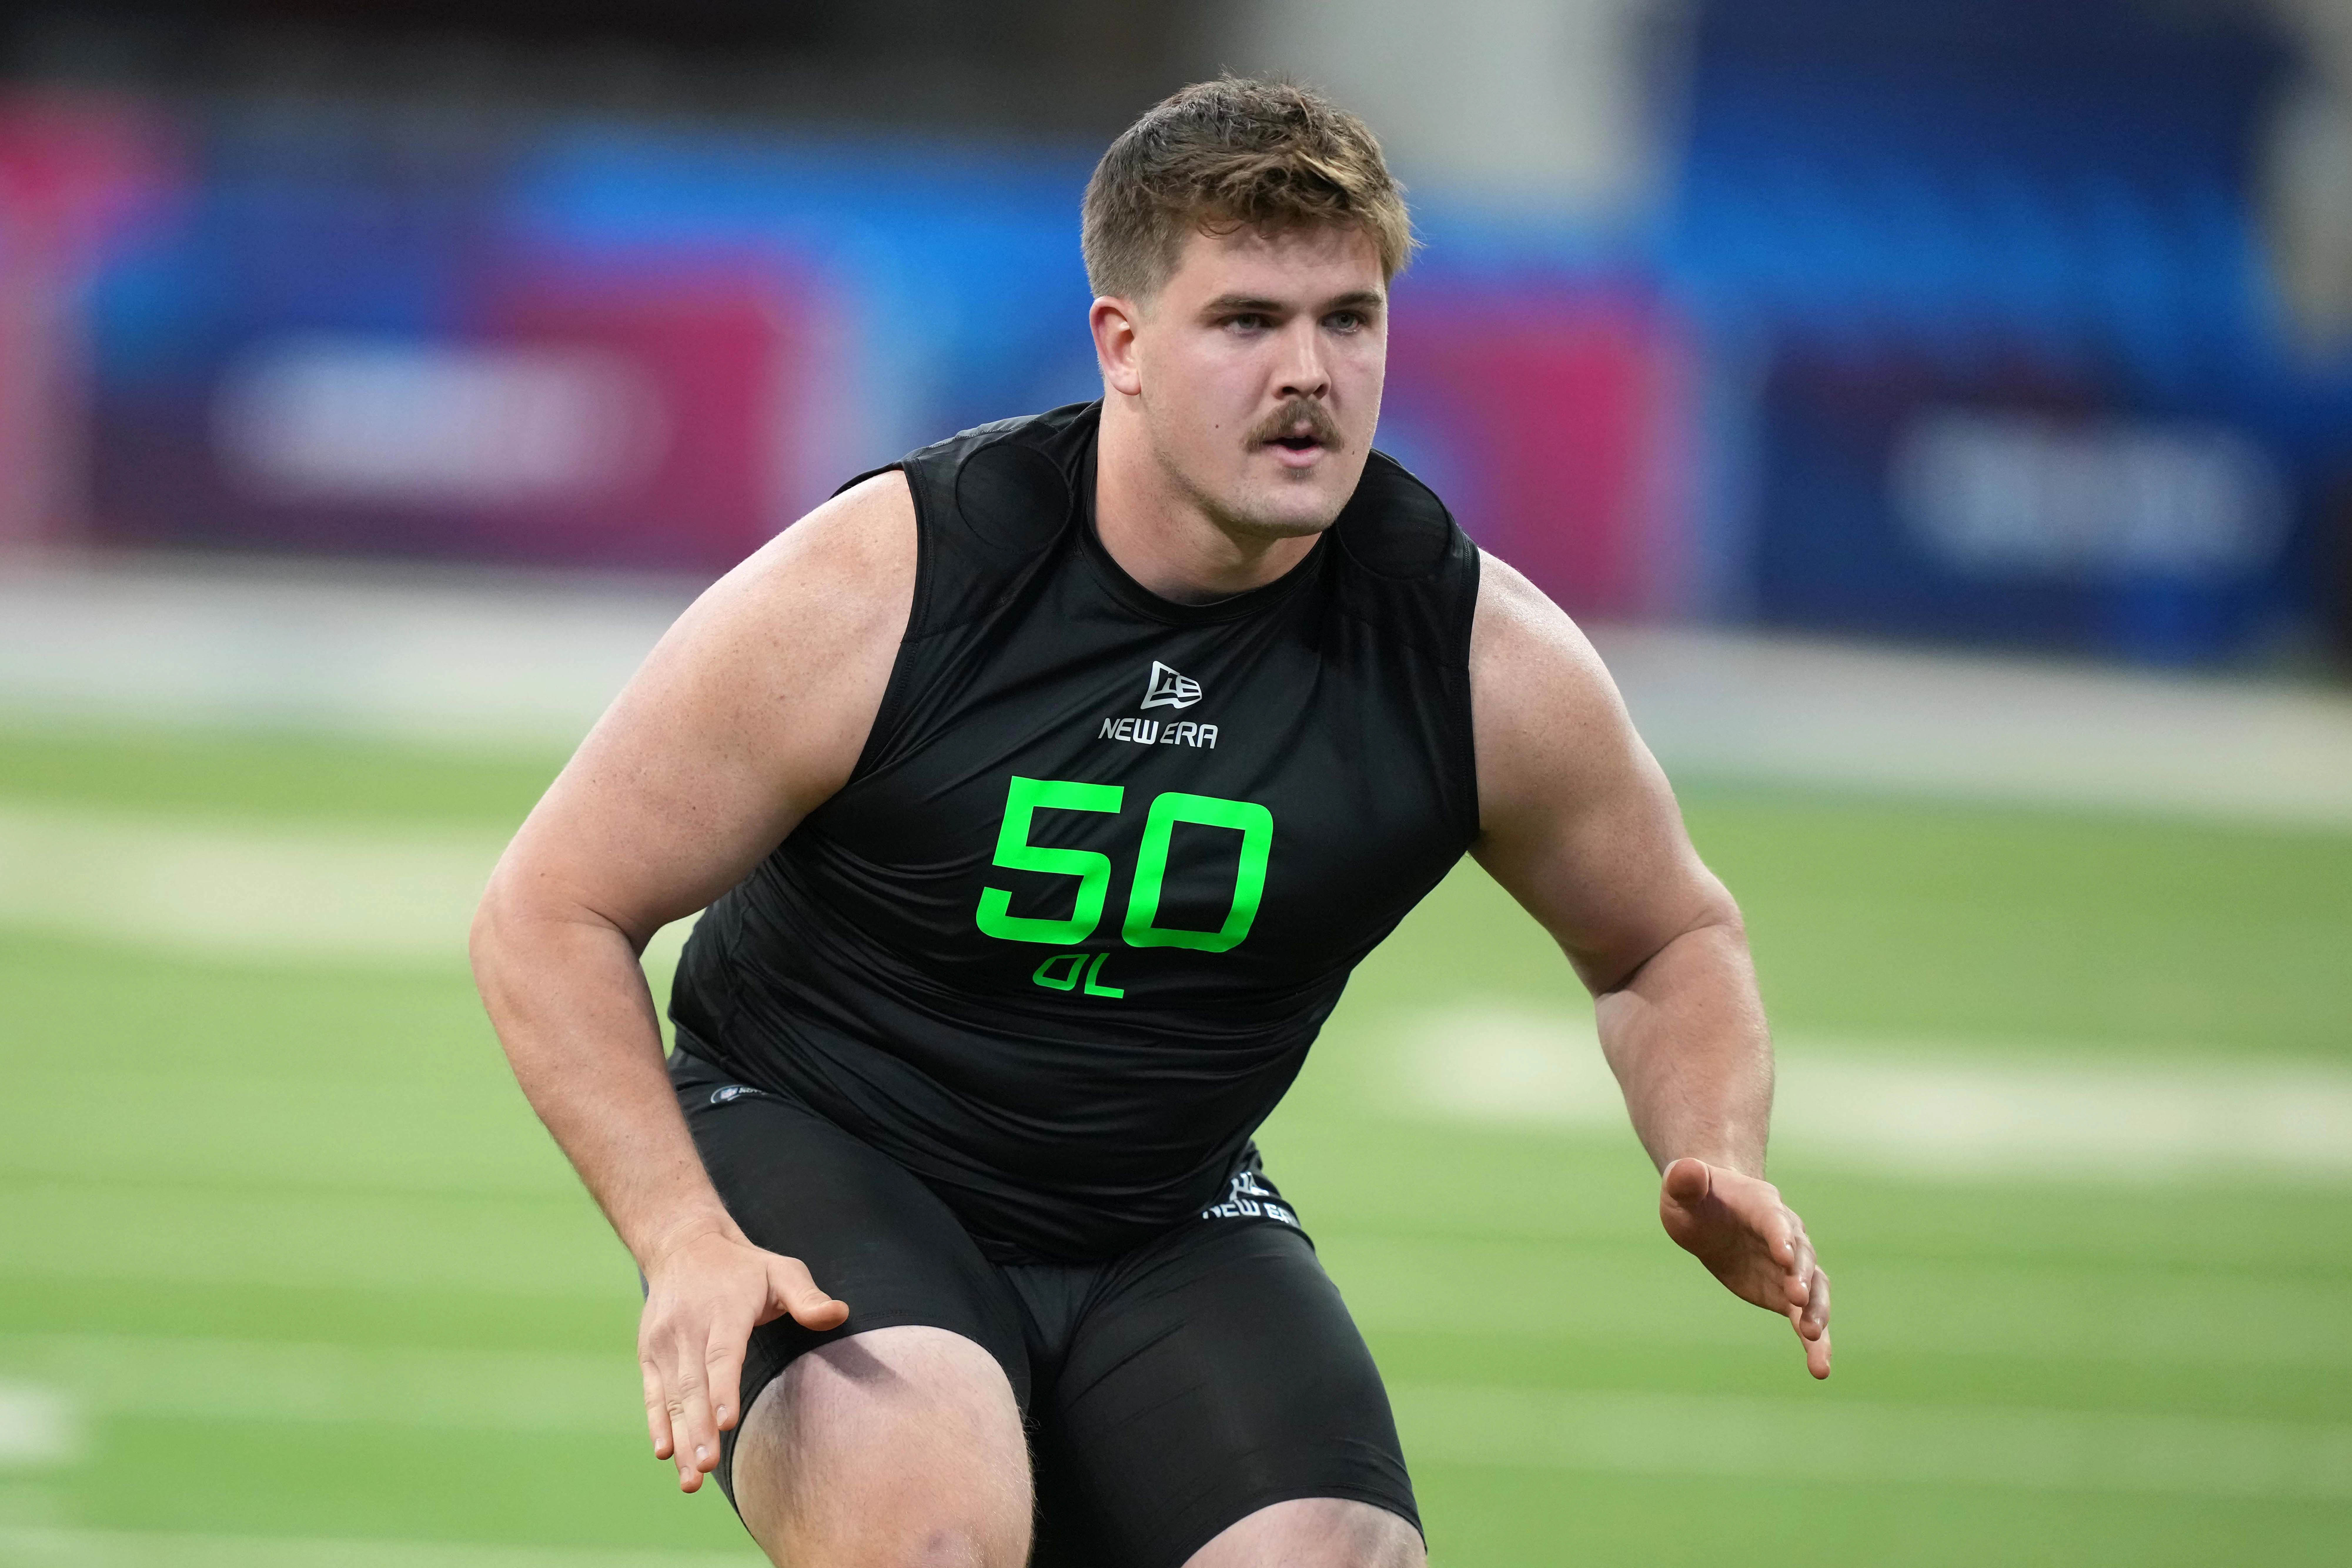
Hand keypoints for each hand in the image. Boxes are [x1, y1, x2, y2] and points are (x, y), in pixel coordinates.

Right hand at [637, 1223, 848, 1490]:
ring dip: (680, 1438)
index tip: (727, 1424)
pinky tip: (665, 1452)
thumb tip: (839, 1314)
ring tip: (690, 1478)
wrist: (684, 1246)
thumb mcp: (782, 1270)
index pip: (722, 1355)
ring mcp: (665, 1342)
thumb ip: (808, 1297)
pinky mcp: (649, 1353)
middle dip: (699, 1429)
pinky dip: (657, 1422)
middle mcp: (689, 1327)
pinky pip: (653, 1393)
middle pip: (694, 1384)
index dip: (723, 1390)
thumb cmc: (744, 1268)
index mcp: (724, 1311)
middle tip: (706, 1467)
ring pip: (673, 1395)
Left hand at [1659, 1157, 1831, 1378]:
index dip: (1780, 1236)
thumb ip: (1685, 1179)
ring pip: (1814, 1290)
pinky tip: (1819, 1367)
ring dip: (1816, 1312)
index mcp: (1762, 1205)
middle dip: (1800, 1276)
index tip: (1783, 1255)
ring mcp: (1791, 1267)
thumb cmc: (1696, 1196)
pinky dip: (1815, 1340)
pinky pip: (1806, 1317)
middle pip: (1801, 1256)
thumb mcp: (1683, 1186)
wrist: (1714, 1210)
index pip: (1774, 1220)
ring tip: (1814, 1339)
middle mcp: (1786, 1236)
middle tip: (1795, 1298)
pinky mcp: (1787, 1294)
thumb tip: (1686, 1170)